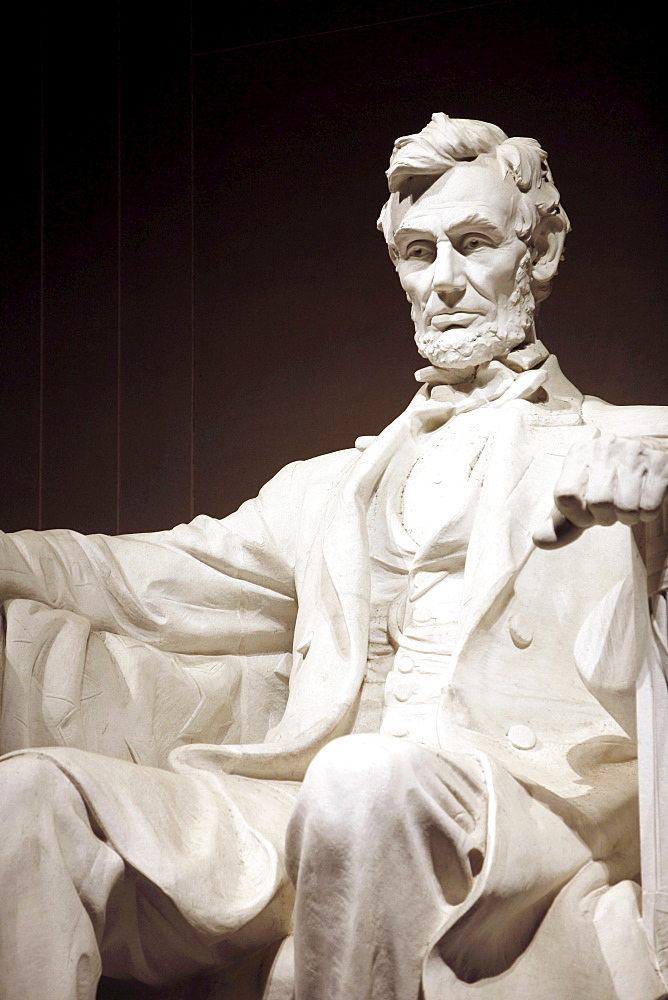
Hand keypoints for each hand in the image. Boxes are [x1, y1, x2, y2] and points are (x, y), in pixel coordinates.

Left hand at [533, 434, 667, 548]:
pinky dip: (646, 514)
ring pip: (625, 507)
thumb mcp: (581, 501)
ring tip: (628, 505)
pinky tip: (644, 498)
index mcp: (578, 454)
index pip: (565, 495)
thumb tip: (539, 541)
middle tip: (612, 510)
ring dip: (628, 517)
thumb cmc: (608, 485)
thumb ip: (560, 524)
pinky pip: (649, 506)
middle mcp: (604, 448)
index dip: (576, 515)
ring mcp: (633, 453)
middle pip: (598, 503)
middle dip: (606, 518)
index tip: (587, 514)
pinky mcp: (660, 463)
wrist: (649, 459)